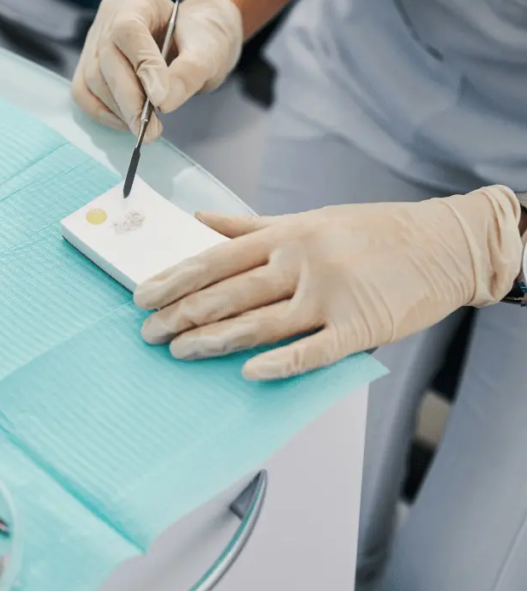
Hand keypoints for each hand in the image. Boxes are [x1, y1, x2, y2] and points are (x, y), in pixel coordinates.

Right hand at [72, 0, 242, 142]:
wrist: (194, 41)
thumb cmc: (202, 40)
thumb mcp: (209, 51)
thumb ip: (189, 72)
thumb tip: (164, 101)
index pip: (128, 30)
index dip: (141, 66)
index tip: (160, 101)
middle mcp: (109, 15)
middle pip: (106, 58)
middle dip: (129, 100)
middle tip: (149, 131)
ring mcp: (94, 40)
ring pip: (93, 79)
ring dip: (118, 110)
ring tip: (146, 129)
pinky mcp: (88, 65)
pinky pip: (84, 93)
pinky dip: (103, 113)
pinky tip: (127, 123)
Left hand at [133, 186, 523, 380]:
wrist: (448, 244)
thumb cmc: (372, 232)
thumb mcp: (309, 218)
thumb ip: (250, 225)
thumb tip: (199, 220)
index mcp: (286, 233)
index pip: (216, 258)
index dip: (175, 278)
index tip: (142, 295)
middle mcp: (301, 260)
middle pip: (229, 292)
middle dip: (182, 314)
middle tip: (148, 333)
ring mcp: (330, 293)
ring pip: (260, 322)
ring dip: (213, 340)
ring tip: (178, 351)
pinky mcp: (360, 326)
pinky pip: (313, 350)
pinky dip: (279, 363)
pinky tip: (248, 373)